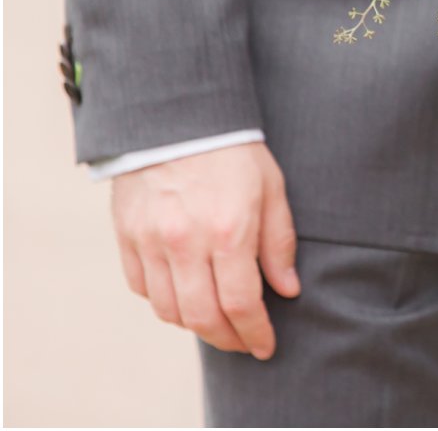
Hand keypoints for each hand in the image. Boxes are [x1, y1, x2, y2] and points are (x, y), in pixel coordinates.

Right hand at [111, 142, 299, 359]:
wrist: (178, 115)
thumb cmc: (234, 151)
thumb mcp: (272, 189)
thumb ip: (279, 242)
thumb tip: (286, 290)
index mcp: (228, 231)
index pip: (241, 304)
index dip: (255, 333)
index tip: (266, 346)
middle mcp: (185, 243)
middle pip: (201, 317)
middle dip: (227, 339)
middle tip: (244, 343)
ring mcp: (150, 241)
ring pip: (168, 309)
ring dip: (194, 325)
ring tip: (217, 322)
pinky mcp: (127, 236)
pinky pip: (141, 287)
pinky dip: (163, 301)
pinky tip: (184, 296)